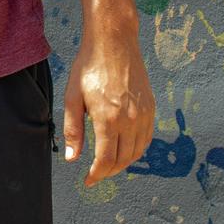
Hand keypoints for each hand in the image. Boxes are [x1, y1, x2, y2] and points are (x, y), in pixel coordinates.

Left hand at [62, 30, 154, 185]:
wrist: (114, 43)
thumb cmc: (89, 67)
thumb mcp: (72, 97)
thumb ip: (73, 130)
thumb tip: (72, 158)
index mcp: (108, 119)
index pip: (106, 160)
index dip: (97, 175)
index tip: (88, 181)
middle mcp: (130, 120)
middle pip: (123, 159)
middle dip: (109, 172)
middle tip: (96, 175)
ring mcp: (143, 114)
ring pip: (137, 152)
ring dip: (123, 163)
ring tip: (108, 165)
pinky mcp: (150, 108)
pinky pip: (147, 138)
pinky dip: (137, 150)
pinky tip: (125, 149)